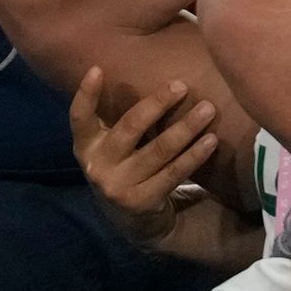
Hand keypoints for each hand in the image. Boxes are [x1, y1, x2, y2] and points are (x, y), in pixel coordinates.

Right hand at [70, 67, 220, 250]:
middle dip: (157, 103)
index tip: (97, 69)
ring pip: (158, 150)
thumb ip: (122, 118)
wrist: (133, 221)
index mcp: (86, 146)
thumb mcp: (112, 145)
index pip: (79, 117)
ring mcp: (118, 187)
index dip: (86, 94)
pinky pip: (174, 173)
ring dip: (186, 127)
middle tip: (181, 86)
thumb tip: (153, 70)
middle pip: (130, 127)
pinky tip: (211, 141)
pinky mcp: (141, 202)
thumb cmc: (126, 166)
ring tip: (208, 109)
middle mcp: (97, 166)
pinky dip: (194, 155)